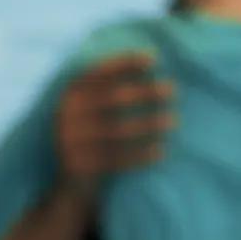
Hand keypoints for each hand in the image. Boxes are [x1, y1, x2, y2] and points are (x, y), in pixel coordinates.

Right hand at [54, 53, 173, 187]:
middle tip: (173, 90)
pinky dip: (141, 155)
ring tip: (173, 121)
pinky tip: (161, 152)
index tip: (154, 58)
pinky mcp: (81, 166)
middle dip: (145, 92)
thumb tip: (151, 59)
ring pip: (117, 130)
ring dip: (149, 124)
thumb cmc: (92, 133)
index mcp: (69, 94)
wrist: (70, 181)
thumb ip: (110, 87)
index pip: (99, 73)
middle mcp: (67, 115)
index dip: (125, 63)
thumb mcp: (91, 108)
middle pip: (112, 99)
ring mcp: (72, 141)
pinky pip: (117, 159)